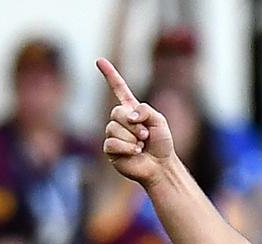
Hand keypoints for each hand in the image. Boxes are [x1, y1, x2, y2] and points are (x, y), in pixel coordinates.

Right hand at [96, 58, 175, 184]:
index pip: (119, 89)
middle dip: (134, 125)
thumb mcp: (159, 120)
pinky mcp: (110, 149)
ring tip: (141, 146)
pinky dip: (127, 148)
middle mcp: (120, 120)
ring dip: (133, 139)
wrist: (160, 165)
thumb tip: (128, 116)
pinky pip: (112, 143)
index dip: (110, 75)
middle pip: (117, 112)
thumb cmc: (161, 143)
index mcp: (131, 110)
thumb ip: (145, 110)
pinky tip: (135, 153)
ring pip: (114, 129)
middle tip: (145, 135)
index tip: (100, 60)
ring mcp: (113, 134)